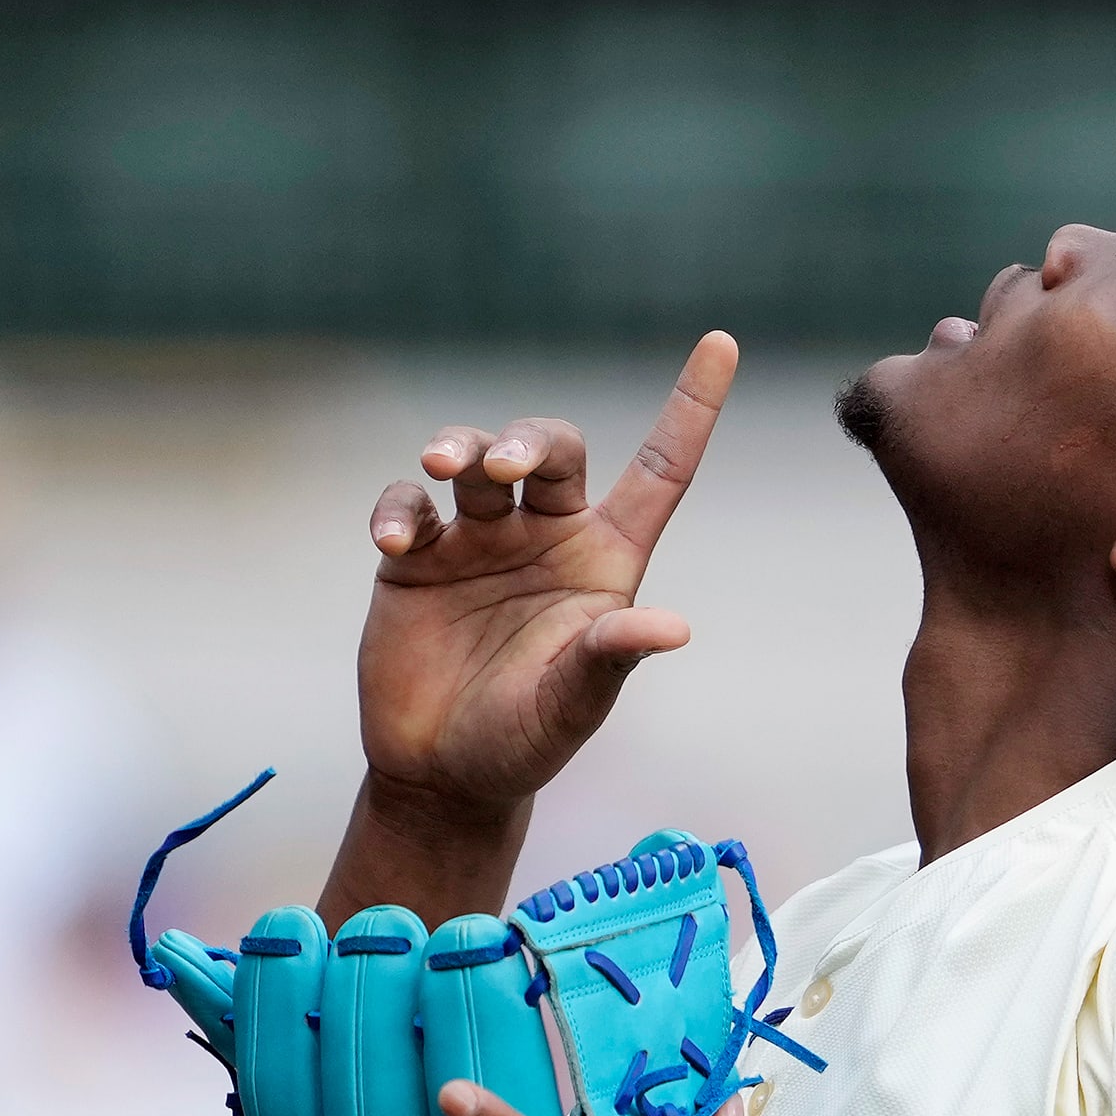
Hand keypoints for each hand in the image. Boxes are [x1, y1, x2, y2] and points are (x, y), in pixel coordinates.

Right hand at [360, 332, 738, 811]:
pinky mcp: (416, 557)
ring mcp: (480, 540)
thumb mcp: (574, 704)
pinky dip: (398, 508)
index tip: (721, 342)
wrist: (442, 773)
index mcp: (607, 559)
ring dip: (458, 448)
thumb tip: (673, 628)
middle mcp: (548, 535)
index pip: (659, 468)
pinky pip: (407, 504)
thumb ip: (611, 659)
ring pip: (475, 459)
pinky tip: (393, 539)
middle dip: (527, 439)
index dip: (690, 407)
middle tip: (501, 466)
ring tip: (444, 469)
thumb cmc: (526, 739)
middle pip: (553, 449)